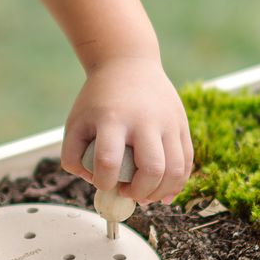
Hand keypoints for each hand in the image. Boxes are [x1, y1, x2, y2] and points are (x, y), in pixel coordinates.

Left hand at [60, 56, 192, 204]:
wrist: (128, 63)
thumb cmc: (98, 99)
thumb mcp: (76, 122)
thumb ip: (72, 156)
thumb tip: (93, 183)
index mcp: (112, 119)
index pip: (109, 161)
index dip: (104, 183)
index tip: (102, 183)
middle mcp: (144, 120)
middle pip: (151, 169)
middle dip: (139, 192)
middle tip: (127, 192)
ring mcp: (167, 122)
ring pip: (175, 170)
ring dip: (160, 193)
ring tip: (145, 195)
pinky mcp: (182, 125)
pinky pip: (187, 162)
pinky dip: (177, 184)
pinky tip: (163, 193)